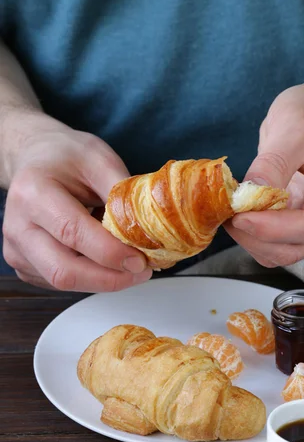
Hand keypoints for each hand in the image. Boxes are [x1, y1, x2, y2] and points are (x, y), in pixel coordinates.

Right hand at [2, 112, 151, 290]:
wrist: (34, 160)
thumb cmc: (66, 157)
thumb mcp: (100, 159)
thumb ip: (121, 194)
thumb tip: (148, 230)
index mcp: (34, 192)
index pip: (72, 232)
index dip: (110, 252)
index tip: (141, 259)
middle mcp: (18, 226)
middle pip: (64, 271)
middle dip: (110, 278)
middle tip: (143, 270)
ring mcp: (17, 250)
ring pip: (63, 282)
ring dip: (103, 280)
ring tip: (130, 264)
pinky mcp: (24, 265)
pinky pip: (60, 283)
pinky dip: (90, 278)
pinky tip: (106, 262)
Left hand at [225, 81, 303, 266]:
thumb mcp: (295, 127)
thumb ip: (273, 164)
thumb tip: (248, 196)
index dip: (272, 229)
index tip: (239, 217)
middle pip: (296, 248)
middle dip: (258, 237)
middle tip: (228, 212)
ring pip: (283, 251)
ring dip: (252, 239)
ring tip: (231, 210)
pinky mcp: (301, 221)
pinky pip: (276, 241)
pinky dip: (254, 233)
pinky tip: (240, 211)